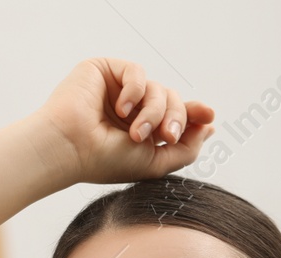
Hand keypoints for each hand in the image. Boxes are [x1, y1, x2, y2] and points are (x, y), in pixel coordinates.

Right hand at [29, 57, 215, 185]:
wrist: (71, 149)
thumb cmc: (106, 160)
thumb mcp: (155, 162)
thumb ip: (187, 149)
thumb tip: (209, 128)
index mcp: (142, 130)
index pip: (175, 115)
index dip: (194, 114)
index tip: (209, 116)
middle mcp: (132, 109)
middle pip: (173, 101)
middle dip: (176, 118)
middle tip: (167, 135)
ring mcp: (119, 90)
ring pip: (159, 89)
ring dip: (154, 112)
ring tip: (136, 133)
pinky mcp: (106, 70)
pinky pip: (138, 73)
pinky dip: (135, 92)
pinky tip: (121, 109)